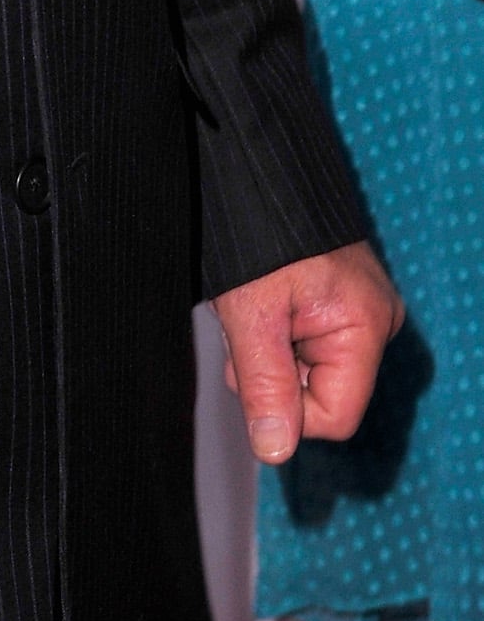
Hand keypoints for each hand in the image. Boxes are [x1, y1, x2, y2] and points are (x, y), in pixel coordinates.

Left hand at [211, 239, 402, 464]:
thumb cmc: (257, 231)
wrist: (258, 167)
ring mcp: (359, 311)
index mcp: (366, 327)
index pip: (335, 416)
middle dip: (273, 374)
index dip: (286, 410)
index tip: (249, 371)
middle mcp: (374, 323)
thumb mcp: (251, 312)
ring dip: (269, 352)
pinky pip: (307, 341)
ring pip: (308, 369)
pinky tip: (262, 303)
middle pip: (321, 394)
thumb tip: (275, 452)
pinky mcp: (340, 301)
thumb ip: (265, 383)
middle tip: (245, 329)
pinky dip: (276, 333)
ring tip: (251, 307)